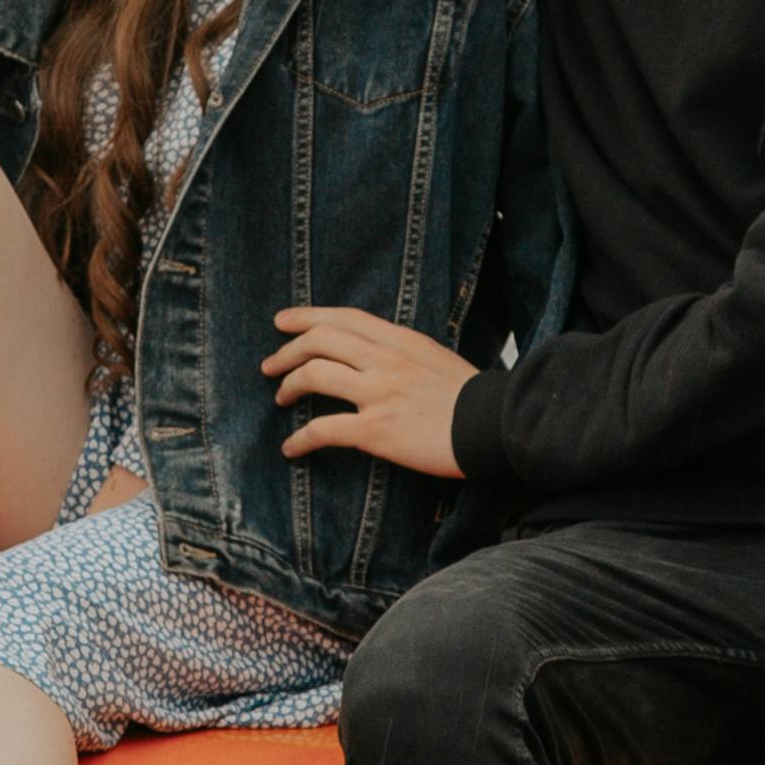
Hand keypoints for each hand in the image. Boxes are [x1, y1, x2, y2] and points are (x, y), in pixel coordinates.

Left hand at [266, 302, 475, 480]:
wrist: (493, 427)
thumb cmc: (469, 398)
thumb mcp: (435, 357)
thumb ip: (402, 351)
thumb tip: (373, 354)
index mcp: (400, 340)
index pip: (343, 318)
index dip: (307, 316)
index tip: (283, 321)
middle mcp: (385, 360)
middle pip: (320, 340)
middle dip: (287, 351)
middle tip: (271, 366)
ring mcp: (378, 393)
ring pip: (315, 375)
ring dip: (289, 386)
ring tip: (281, 400)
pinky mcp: (375, 430)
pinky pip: (323, 430)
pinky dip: (300, 440)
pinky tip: (291, 448)